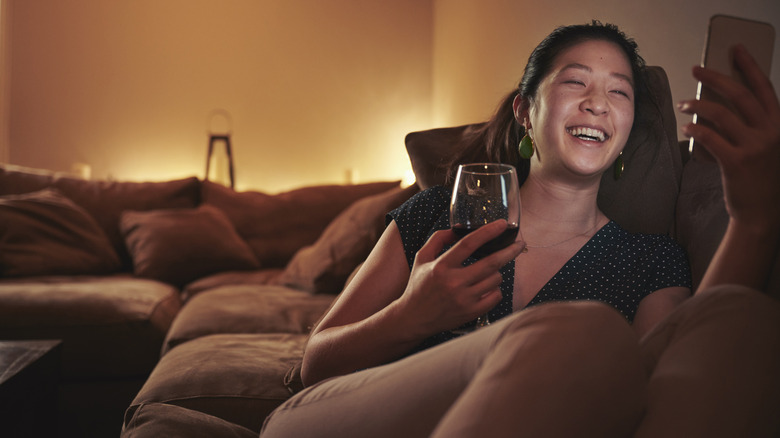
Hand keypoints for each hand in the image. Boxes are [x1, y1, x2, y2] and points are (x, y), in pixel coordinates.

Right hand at [396, 220, 524, 334]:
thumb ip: (438, 239)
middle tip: (519, 243)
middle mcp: (453, 283)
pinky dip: (495, 289)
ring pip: (495, 279)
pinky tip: (487, 287)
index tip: (502, 224)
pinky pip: (496, 297)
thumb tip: (458, 229)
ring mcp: (464, 300)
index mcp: (441, 266)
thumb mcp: (422, 258)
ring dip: (496, 272)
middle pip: (491, 263)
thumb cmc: (418, 285)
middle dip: (509, 251)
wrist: (413, 319)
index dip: (488, 232)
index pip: (468, 244)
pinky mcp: (471, 313)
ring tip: (488, 271)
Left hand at [679, 44, 779, 231]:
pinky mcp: (736, 162)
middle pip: (739, 95)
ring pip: (721, 114)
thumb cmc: (759, 176)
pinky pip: (710, 137)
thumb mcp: (765, 146)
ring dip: (698, 105)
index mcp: (778, 124)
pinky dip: (696, 128)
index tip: (734, 50)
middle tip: (696, 70)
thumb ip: (752, 125)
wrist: (760, 212)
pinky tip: (687, 127)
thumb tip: (723, 101)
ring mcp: (754, 147)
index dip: (748, 66)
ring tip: (684, 104)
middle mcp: (770, 132)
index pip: (763, 87)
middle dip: (715, 78)